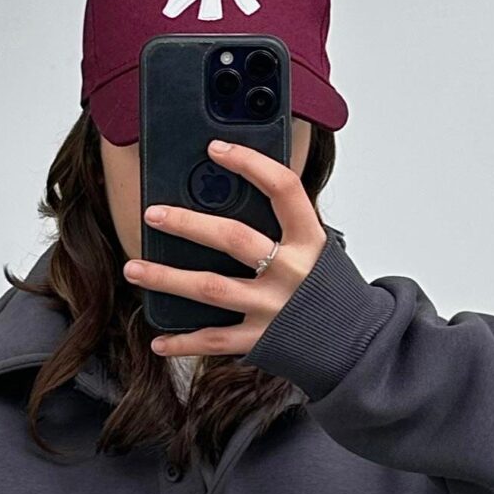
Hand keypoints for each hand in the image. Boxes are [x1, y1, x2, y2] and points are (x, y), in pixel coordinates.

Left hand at [123, 140, 328, 358]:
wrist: (359, 345)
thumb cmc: (329, 292)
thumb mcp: (317, 251)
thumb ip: (282, 229)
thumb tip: (229, 198)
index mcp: (309, 241)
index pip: (283, 188)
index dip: (250, 163)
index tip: (216, 149)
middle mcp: (292, 272)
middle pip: (233, 238)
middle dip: (187, 223)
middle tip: (153, 213)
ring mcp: (275, 308)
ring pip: (211, 288)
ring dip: (167, 279)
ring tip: (135, 269)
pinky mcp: (263, 341)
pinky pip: (214, 341)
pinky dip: (183, 342)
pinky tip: (159, 339)